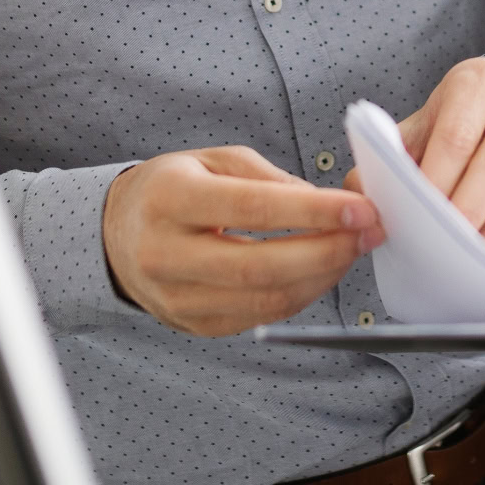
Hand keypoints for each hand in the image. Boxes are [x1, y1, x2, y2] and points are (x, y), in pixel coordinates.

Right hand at [103, 146, 383, 336]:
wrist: (115, 234)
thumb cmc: (170, 190)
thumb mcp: (212, 160)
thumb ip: (270, 179)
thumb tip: (325, 205)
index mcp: (170, 200)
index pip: (252, 209)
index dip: (312, 212)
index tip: (359, 209)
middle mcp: (166, 254)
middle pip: (260, 266)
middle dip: (327, 251)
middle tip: (369, 233)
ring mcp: (176, 298)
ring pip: (265, 300)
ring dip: (321, 277)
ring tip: (351, 249)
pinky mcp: (193, 324)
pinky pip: (259, 317)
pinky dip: (300, 295)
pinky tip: (320, 271)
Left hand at [377, 57, 484, 256]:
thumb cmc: (459, 126)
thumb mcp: (421, 129)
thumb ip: (388, 160)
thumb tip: (362, 202)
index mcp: (479, 77)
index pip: (457, 135)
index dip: (437, 183)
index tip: (417, 221)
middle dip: (467, 214)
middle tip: (442, 250)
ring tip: (468, 261)